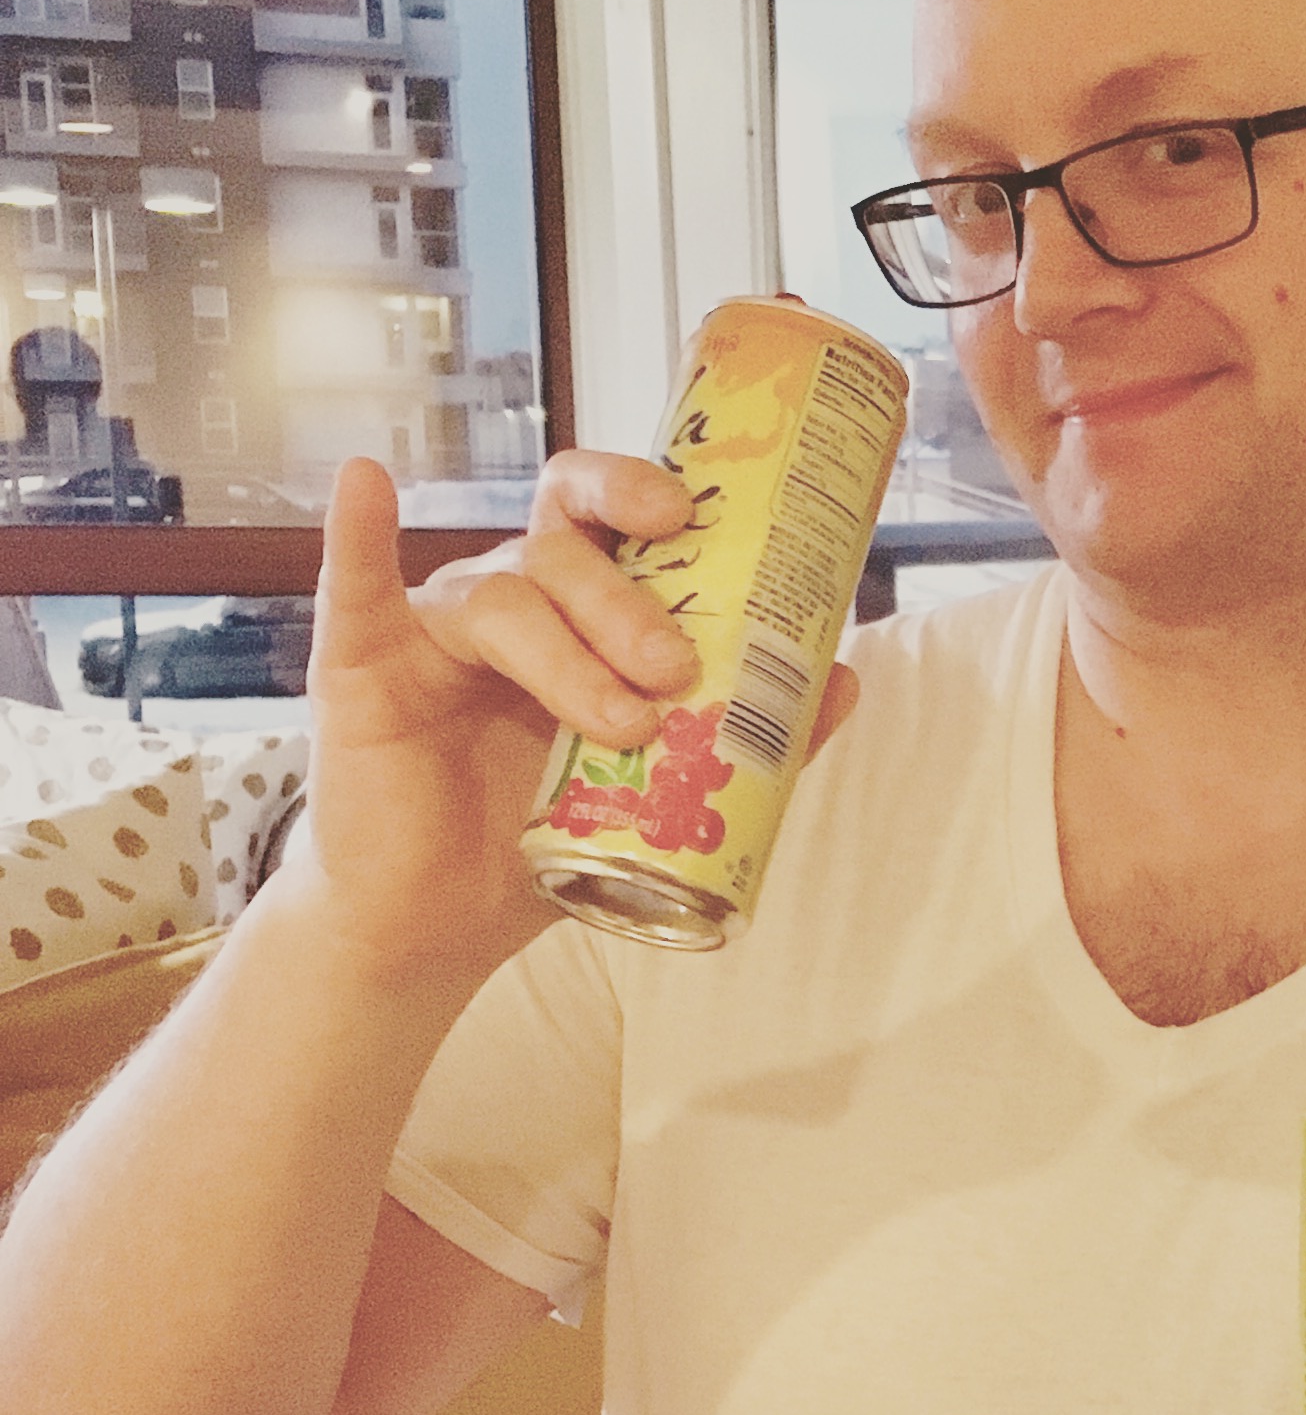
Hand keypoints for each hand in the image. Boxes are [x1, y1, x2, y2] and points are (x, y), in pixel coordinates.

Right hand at [290, 454, 861, 989]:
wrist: (442, 928)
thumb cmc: (544, 842)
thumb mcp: (661, 790)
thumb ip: (747, 734)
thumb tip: (842, 679)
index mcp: (575, 610)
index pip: (604, 516)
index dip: (641, 493)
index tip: (689, 515)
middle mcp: (506, 599)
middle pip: (564, 552)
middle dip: (628, 604)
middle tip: (675, 670)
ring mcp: (432, 629)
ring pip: (503, 595)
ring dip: (572, 654)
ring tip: (626, 725)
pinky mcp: (362, 668)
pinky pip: (354, 587)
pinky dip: (359, 536)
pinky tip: (369, 486)